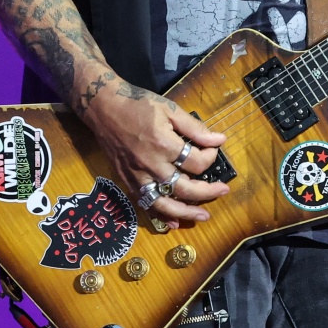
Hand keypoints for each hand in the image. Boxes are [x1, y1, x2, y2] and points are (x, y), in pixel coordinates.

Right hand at [79, 82, 228, 224]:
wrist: (104, 108)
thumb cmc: (138, 105)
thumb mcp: (170, 109)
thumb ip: (195, 128)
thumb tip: (219, 140)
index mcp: (163, 144)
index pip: (196, 161)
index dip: (210, 156)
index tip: (212, 149)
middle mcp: (151, 165)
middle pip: (185, 188)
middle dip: (208, 191)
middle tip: (223, 191)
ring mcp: (138, 176)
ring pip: (165, 204)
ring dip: (186, 212)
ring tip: (203, 216)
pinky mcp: (128, 180)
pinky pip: (146, 203)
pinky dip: (161, 215)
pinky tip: (174, 222)